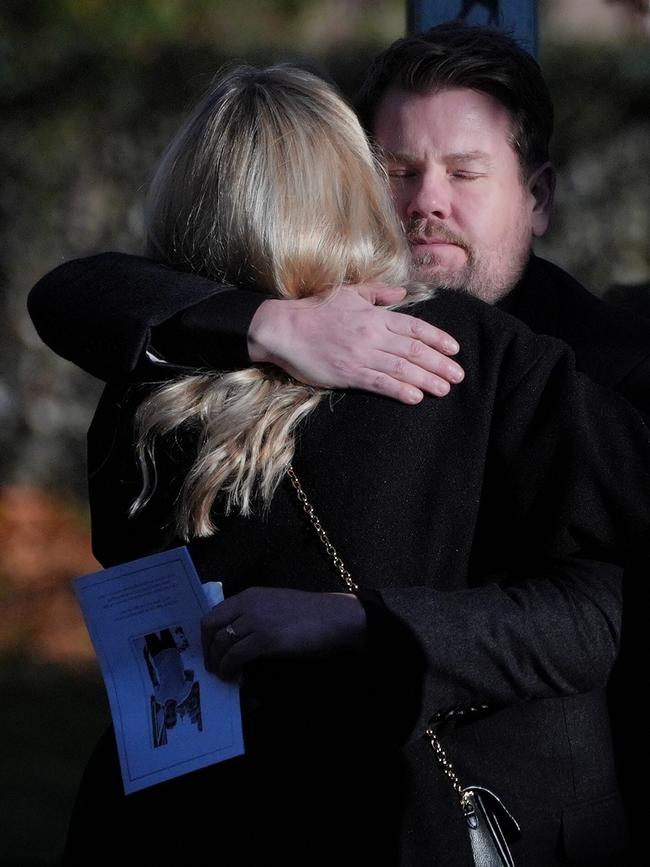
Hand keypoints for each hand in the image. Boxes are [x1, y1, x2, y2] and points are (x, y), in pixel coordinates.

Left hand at [201, 587, 366, 679]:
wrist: (334, 617)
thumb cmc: (310, 613)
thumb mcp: (275, 605)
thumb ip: (254, 614)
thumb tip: (237, 636)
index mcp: (249, 596)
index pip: (214, 613)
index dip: (206, 635)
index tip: (209, 650)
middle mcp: (248, 605)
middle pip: (211, 627)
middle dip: (207, 649)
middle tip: (211, 665)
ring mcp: (255, 621)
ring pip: (222, 643)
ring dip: (218, 663)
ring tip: (222, 674)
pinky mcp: (265, 639)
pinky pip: (236, 655)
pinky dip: (230, 668)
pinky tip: (234, 676)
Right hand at [247, 284, 463, 403]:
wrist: (285, 328)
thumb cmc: (316, 310)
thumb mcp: (350, 293)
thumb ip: (378, 294)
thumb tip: (402, 294)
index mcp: (375, 316)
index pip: (415, 328)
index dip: (437, 339)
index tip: (455, 349)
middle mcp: (372, 335)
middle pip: (414, 351)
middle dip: (440, 363)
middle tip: (459, 375)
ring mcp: (361, 355)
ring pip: (401, 369)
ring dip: (427, 379)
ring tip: (445, 389)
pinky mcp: (348, 373)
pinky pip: (379, 383)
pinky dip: (399, 390)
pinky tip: (416, 397)